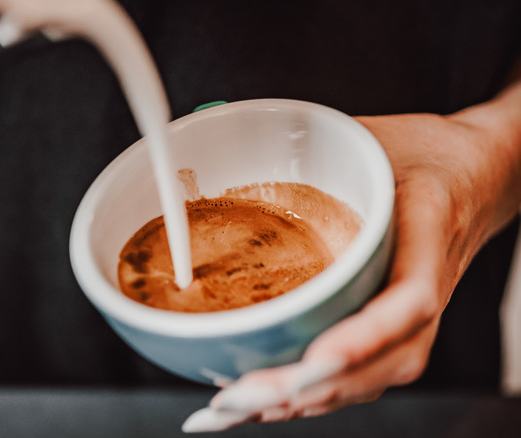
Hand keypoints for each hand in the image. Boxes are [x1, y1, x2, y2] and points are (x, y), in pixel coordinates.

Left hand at [182, 95, 520, 431]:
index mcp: (429, 230)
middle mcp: (428, 283)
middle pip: (389, 358)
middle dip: (318, 386)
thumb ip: (320, 147)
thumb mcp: (376, 135)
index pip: (411, 297)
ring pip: (377, 377)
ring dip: (312, 400)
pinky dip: (320, 395)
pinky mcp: (398, 325)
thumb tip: (235, 137)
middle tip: (251, 395)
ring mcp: (417, 313)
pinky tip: (272, 403)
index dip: (367, 334)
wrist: (474, 171)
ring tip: (247, 409)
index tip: (318, 356)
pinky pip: (367, 372)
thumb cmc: (425, 153)